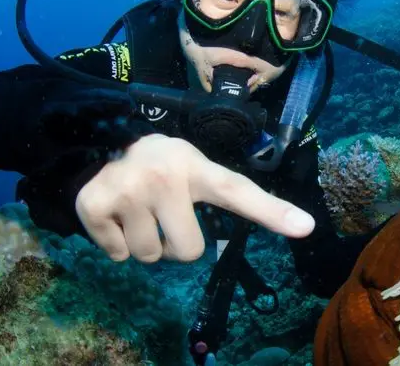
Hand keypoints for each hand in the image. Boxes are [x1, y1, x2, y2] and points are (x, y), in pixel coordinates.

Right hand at [75, 133, 315, 262]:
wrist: (93, 142)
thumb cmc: (157, 165)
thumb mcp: (194, 167)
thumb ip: (232, 194)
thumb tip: (299, 224)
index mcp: (195, 167)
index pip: (239, 191)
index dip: (272, 212)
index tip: (306, 227)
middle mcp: (164, 176)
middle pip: (188, 252)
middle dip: (174, 244)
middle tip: (161, 215)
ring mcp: (128, 190)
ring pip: (150, 257)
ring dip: (144, 243)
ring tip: (136, 210)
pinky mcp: (94, 206)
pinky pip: (118, 255)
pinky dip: (115, 243)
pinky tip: (114, 213)